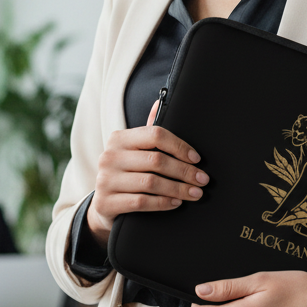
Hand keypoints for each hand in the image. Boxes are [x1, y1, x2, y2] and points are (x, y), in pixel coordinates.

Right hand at [87, 100, 208, 245]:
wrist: (104, 204)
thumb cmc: (126, 172)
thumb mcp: (134, 150)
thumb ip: (148, 130)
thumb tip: (159, 102)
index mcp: (119, 138)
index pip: (155, 135)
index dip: (180, 146)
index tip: (197, 159)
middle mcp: (109, 157)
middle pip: (156, 161)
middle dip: (185, 171)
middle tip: (202, 179)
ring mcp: (105, 180)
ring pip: (151, 183)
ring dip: (178, 189)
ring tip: (195, 193)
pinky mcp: (106, 203)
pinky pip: (142, 202)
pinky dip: (163, 203)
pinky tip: (176, 203)